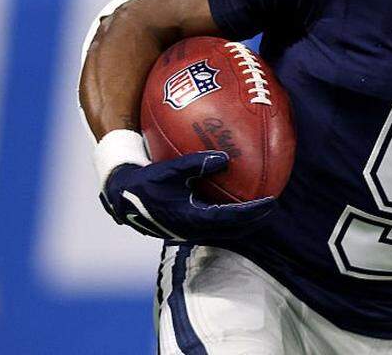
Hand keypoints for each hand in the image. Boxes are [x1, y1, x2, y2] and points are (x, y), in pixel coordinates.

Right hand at [99, 151, 274, 242]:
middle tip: (271, 207)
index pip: (229, 218)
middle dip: (253, 221)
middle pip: (231, 230)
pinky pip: (212, 226)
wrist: (120, 196)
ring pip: (223, 232)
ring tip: (258, 209)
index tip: (271, 202)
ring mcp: (187, 232)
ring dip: (242, 223)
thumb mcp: (168, 169)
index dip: (252, 213)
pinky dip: (227, 218)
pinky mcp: (183, 228)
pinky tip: (232, 202)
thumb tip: (225, 158)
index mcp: (189, 218)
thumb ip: (195, 164)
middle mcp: (191, 230)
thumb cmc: (144, 181)